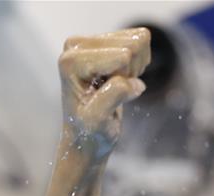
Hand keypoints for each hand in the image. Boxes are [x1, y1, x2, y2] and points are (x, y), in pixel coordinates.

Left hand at [58, 28, 150, 161]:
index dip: (123, 81)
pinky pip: (141, 40)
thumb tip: (135, 84)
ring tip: (113, 88)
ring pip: (139, 40)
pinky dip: (136, 64)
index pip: (123, 56)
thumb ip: (113, 96)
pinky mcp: (106, 40)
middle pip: (132, 45)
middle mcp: (76, 44)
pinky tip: (119, 80)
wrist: (86, 138)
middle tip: (110, 93)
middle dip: (128, 73)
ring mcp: (91, 41)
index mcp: (71, 60)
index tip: (103, 99)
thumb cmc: (89, 131)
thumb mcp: (97, 121)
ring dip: (133, 69)